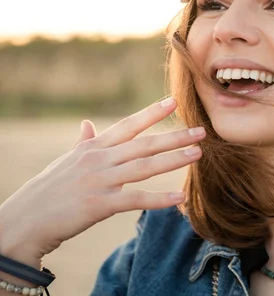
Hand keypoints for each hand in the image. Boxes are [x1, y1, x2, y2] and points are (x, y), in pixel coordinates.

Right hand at [0, 97, 204, 262]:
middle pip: (143, 144)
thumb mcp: (66, 162)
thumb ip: (83, 143)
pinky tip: (180, 197)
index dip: (152, 113)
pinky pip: (135, 200)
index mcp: (93, 148)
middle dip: (174, 136)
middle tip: (202, 131)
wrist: (23, 220)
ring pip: (144, 167)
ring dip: (174, 160)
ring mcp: (99, 181)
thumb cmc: (47, 191)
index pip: (128, 125)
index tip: (174, 101)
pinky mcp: (99, 205)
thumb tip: (88, 125)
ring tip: (198, 154)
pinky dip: (159, 199)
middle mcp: (98, 160)